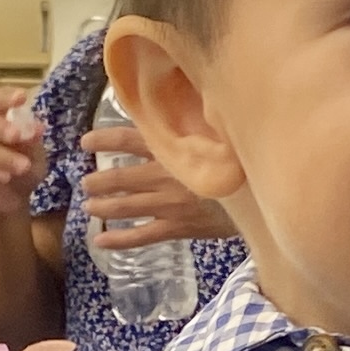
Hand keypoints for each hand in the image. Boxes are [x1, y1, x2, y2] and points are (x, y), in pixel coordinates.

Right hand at [0, 90, 45, 226]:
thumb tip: (37, 128)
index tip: (22, 97)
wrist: (10, 201)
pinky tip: (5, 177)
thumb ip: (32, 141)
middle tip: (17, 136)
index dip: (6, 97)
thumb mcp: (34, 155)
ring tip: (22, 166)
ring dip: (1, 156)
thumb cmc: (21, 168)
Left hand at [78, 123, 233, 251]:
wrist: (264, 197)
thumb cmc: (243, 163)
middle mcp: (166, 174)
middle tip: (85, 183)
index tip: (85, 142)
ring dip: (104, 206)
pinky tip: (99, 240)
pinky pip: (143, 236)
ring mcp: (170, 203)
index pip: (130, 138)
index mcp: (174, 148)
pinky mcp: (179, 227)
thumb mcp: (219, 136)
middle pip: (121, 177)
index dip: (105, 140)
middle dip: (98, 181)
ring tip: (89, 207)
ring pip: (126, 206)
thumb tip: (174, 109)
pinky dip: (119, 239)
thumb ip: (194, 127)